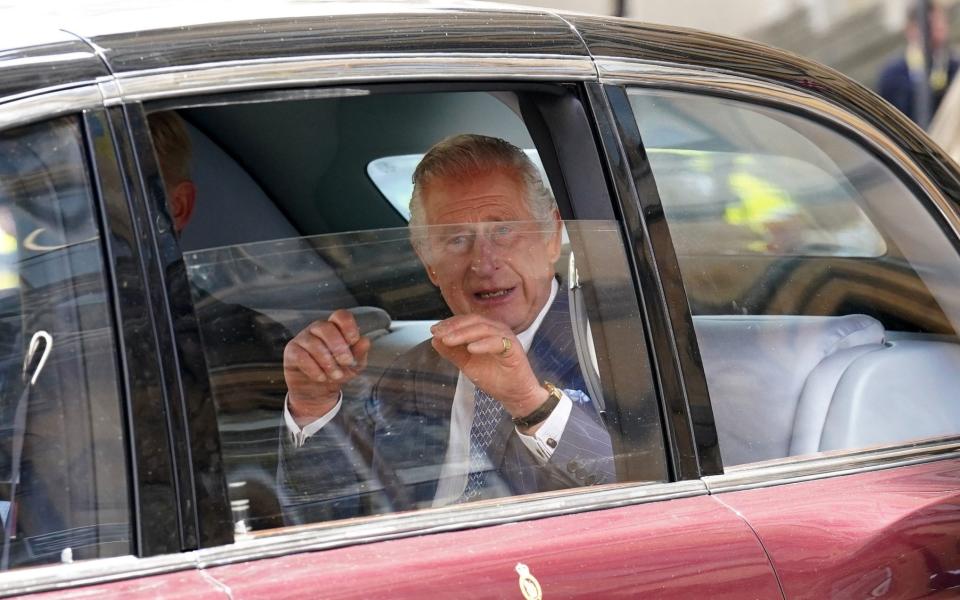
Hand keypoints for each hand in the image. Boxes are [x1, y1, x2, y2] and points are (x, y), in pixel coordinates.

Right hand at [284, 309, 370, 425]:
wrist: (318, 391)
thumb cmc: (337, 372)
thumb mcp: (354, 365)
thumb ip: (360, 352)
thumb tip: (365, 341)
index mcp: (335, 327)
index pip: (340, 316)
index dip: (348, 326)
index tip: (353, 341)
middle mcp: (317, 329)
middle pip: (325, 327)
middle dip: (338, 346)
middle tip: (346, 362)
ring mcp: (303, 339)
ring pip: (313, 343)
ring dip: (327, 362)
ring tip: (335, 375)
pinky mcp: (291, 351)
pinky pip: (301, 356)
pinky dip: (314, 368)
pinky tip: (321, 377)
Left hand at [430, 315, 548, 421]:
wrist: (514, 395)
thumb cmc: (494, 377)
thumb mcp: (467, 364)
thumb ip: (453, 352)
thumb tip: (435, 340)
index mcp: (486, 330)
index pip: (466, 320)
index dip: (449, 323)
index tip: (434, 330)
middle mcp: (497, 330)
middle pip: (474, 321)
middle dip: (454, 327)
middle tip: (439, 334)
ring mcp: (506, 338)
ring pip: (483, 329)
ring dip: (464, 334)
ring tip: (448, 341)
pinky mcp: (514, 349)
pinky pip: (497, 342)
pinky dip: (483, 344)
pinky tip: (470, 349)